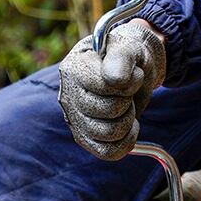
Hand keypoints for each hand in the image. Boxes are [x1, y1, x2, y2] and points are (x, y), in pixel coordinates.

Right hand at [56, 20, 164, 159]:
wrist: (130, 70)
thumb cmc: (126, 57)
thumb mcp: (128, 48)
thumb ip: (121, 58)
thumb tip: (116, 80)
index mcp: (75, 67)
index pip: (106, 85)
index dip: (128, 82)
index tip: (132, 73)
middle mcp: (68, 94)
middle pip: (109, 110)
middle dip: (129, 99)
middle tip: (128, 90)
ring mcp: (74, 118)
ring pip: (109, 133)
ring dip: (128, 120)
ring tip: (126, 105)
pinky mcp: (84, 137)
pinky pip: (108, 152)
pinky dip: (126, 142)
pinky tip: (128, 126)